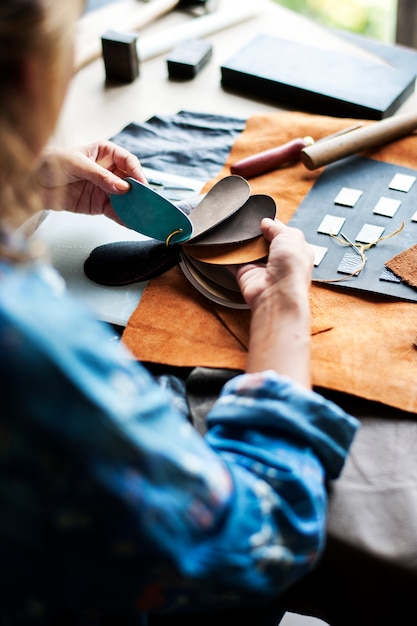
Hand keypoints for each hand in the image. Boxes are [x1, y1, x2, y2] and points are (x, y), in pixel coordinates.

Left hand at [37, 141, 146, 220]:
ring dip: (134, 207)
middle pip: (130, 182)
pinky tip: (132, 223)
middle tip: (147, 203)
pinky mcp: (99, 205)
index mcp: (105, 153)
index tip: (141, 185)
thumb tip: (122, 187)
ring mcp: (105, 189)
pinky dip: (124, 218)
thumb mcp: (76, 164)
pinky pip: (116, 212)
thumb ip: (100, 176)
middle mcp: (109, 171)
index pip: (128, 161)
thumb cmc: (51, 164)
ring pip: (126, 198)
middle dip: (140, 193)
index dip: (137, 173)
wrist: (32, 184)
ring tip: (143, 216)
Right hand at [233, 218, 313, 385]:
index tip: (262, 218)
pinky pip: (234, 262)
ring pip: (249, 251)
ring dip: (242, 243)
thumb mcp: (291, 237)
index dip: (273, 225)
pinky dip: (227, 255)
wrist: (276, 295)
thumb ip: (277, 227)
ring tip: (234, 229)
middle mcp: (280, 260)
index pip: (283, 234)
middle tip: (246, 224)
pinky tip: (223, 246)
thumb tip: (266, 222)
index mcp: (296, 250)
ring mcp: (262, 268)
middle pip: (264, 241)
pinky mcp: (246, 274)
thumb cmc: (291, 269)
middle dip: (256, 233)